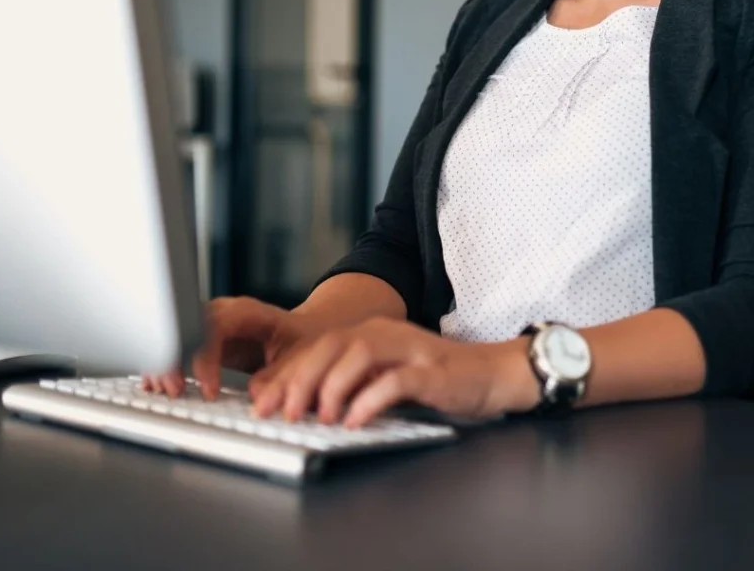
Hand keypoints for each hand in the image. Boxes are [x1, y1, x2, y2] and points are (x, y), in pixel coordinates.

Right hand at [143, 296, 310, 399]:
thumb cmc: (304, 341)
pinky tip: (156, 383)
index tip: (210, 390)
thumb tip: (257, 397)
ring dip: (166, 362)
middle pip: (187, 327)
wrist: (306, 333)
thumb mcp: (300, 357)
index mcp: (247, 312)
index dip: (206, 359)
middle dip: (175, 359)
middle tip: (175, 392)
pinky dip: (166, 364)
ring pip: (177, 335)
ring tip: (166, 391)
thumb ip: (280, 376)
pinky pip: (179, 346)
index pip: (215, 327)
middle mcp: (224, 313)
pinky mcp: (205, 339)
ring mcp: (211, 324)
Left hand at [248, 317, 540, 426]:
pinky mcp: (431, 371)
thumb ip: (347, 384)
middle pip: (332, 345)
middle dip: (299, 379)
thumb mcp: (384, 377)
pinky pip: (395, 380)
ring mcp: (409, 349)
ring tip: (318, 417)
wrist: (492, 373)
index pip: (317, 347)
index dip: (286, 374)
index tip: (262, 402)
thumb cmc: (435, 379)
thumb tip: (298, 402)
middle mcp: (385, 334)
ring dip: (332, 386)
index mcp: (370, 333)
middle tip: (282, 413)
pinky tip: (355, 420)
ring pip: (359, 354)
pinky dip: (370, 399)